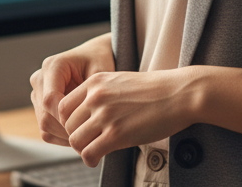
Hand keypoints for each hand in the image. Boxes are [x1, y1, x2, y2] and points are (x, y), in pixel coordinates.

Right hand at [30, 33, 114, 145]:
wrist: (96, 56)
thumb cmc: (101, 61)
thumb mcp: (101, 72)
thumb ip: (93, 92)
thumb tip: (88, 120)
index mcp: (52, 66)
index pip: (50, 100)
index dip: (66, 117)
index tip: (87, 125)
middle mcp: (40, 79)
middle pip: (45, 116)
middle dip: (67, 129)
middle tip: (90, 135)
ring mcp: (38, 94)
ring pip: (44, 127)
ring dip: (65, 135)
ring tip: (88, 134)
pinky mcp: (40, 107)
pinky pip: (47, 131)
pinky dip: (63, 137)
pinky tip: (81, 132)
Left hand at [59, 68, 200, 166]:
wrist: (179, 94)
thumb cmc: (154, 90)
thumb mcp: (120, 81)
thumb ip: (100, 94)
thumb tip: (85, 115)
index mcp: (96, 82)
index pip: (63, 106)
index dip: (69, 121)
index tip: (81, 128)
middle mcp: (96, 96)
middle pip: (67, 125)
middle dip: (76, 136)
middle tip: (89, 141)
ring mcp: (106, 115)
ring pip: (75, 141)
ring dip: (83, 149)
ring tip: (95, 149)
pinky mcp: (116, 134)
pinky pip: (89, 153)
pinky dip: (90, 159)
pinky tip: (99, 157)